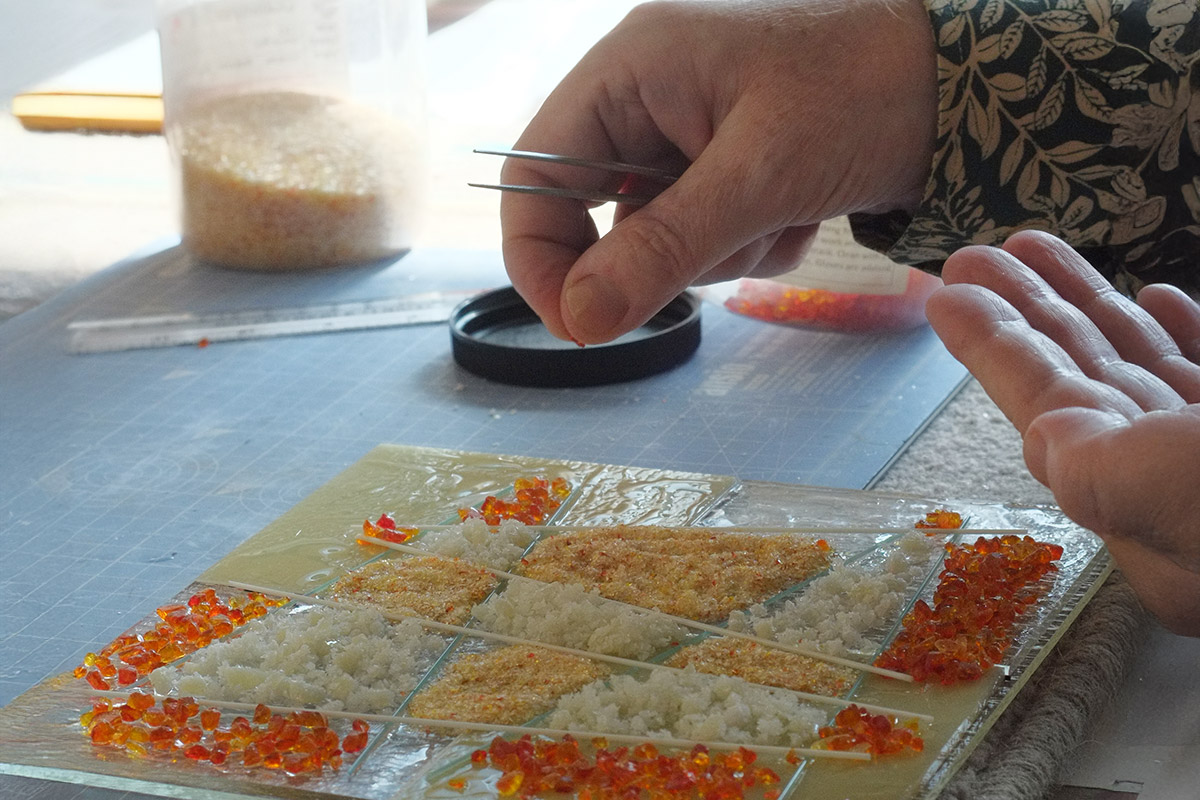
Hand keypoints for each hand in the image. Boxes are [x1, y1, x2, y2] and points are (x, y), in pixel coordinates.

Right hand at [499, 0, 936, 342]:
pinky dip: (748, 243)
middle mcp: (647, 97)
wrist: (969, 83)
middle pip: (596, 213)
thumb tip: (580, 320)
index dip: (541, 255)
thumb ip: (663, 248)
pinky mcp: (725, 165)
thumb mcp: (761, 174)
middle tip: (729, 249)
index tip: (578, 326)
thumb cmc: (866, 92)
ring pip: (654, 236)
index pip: (534, 172)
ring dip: (718, 251)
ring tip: (785, 214)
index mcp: (632, 69)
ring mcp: (686, 133)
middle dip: (664, 251)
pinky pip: (702, 235)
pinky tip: (801, 212)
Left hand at [926, 231, 1199, 635]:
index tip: (943, 296)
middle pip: (1083, 381)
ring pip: (1142, 368)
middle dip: (1026, 316)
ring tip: (1037, 247)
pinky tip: (1157, 296)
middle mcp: (1177, 492)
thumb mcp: (1182, 499)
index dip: (993, 350)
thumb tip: (1043, 437)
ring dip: (1090, 309)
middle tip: (972, 256)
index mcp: (1145, 518)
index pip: (1047, 412)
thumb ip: (1102, 475)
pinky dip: (1183, 337)